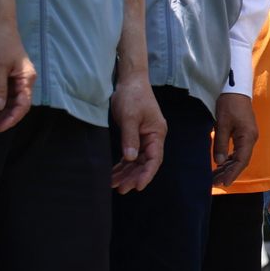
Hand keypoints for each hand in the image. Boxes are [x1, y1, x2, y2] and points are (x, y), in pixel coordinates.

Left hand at [0, 0, 34, 132]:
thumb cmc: (1, 41)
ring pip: (12, 102)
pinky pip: (6, 95)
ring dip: (1, 113)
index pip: (23, 105)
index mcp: (27, 78)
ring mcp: (18, 79)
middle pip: (18, 106)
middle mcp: (25, 81)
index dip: (11, 118)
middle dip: (5, 119)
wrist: (0, 23)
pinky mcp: (9, 76)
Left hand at [109, 71, 165, 193]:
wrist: (130, 81)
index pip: (154, 159)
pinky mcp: (135, 136)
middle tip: (121, 189)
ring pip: (137, 161)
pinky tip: (114, 174)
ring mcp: (144, 138)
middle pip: (145, 163)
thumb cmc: (132, 96)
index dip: (147, 174)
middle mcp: (153, 138)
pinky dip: (122, 165)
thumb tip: (130, 158)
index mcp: (156, 134)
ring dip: (126, 173)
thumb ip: (130, 138)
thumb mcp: (129, 116)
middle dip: (133, 177)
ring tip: (113, 185)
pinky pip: (130, 155)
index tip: (137, 186)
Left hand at [210, 91, 257, 184]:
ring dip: (229, 167)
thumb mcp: (222, 124)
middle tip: (215, 183)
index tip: (223, 184)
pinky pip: (239, 151)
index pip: (241, 161)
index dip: (233, 173)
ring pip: (240, 157)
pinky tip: (221, 165)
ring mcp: (249, 136)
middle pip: (241, 161)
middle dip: (229, 173)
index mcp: (248, 137)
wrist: (235, 89)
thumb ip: (221, 143)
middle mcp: (251, 139)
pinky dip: (230, 159)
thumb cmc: (229, 104)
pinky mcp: (244, 134)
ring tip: (216, 177)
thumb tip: (219, 162)